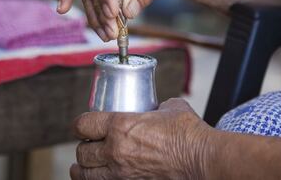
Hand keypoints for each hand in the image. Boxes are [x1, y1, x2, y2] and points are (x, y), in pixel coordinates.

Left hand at [70, 98, 211, 179]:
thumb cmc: (187, 132)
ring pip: (86, 174)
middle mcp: (115, 150)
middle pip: (82, 152)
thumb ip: (155, 107)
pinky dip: (98, 179)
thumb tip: (156, 109)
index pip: (83, 124)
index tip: (82, 125)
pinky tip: (101, 175)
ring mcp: (121, 172)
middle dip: (83, 147)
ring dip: (83, 168)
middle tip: (89, 143)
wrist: (200, 157)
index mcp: (121, 126)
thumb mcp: (169, 108)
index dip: (79, 124)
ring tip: (85, 164)